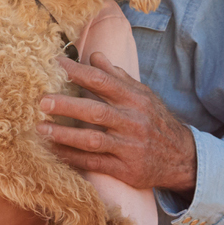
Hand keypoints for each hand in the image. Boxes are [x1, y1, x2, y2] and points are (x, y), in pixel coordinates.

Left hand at [38, 52, 196, 193]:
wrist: (182, 158)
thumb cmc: (154, 121)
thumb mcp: (143, 95)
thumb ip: (117, 77)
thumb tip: (94, 55)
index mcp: (136, 100)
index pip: (103, 82)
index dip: (77, 72)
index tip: (54, 65)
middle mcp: (133, 122)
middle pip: (96, 111)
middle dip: (67, 106)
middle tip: (42, 101)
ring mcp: (129, 147)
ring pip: (93, 140)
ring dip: (64, 134)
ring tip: (41, 128)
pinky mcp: (125, 169)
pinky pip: (94, 164)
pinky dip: (72, 158)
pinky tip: (53, 151)